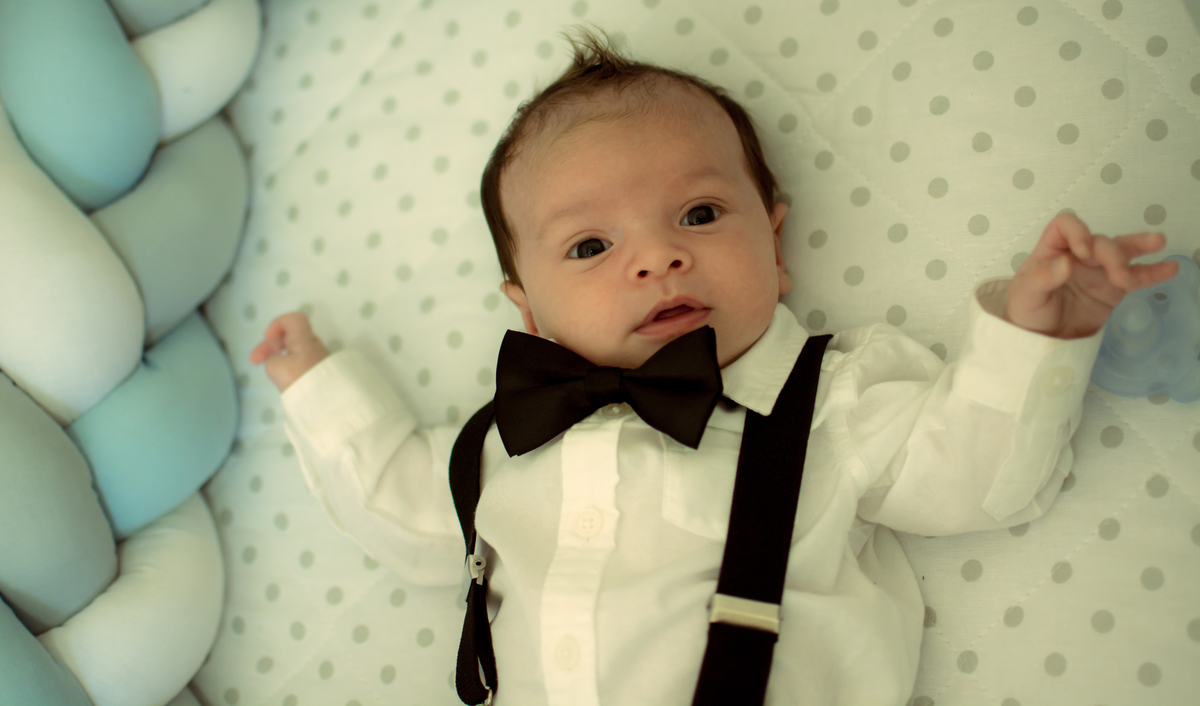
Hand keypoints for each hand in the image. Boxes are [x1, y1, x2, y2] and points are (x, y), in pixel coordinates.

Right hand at [249, 312, 330, 391]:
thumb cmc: (300, 381)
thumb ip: (272, 357)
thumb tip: (278, 360)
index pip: (294, 319)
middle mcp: (315, 347)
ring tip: (272, 374)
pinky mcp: (321, 375)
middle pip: (291, 336)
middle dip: (272, 346)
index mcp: (305, 340)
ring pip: (296, 352)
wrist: (327, 404)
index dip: (277, 324)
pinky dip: (291, 369)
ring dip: (280, 359)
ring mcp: (320, 361)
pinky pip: (302, 365)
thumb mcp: (275, 366)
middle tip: (255, 361)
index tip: (268, 338)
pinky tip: (286, 381)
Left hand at [1004, 214, 1179, 338]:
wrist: (1041, 339)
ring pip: (1121, 252)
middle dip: (1112, 255)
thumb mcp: (1025, 296)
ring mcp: (1098, 270)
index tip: (1083, 251)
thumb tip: (1065, 263)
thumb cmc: (1027, 311)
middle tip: (1118, 277)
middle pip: (1100, 241)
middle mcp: (1077, 255)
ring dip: (1138, 247)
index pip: (1065, 226)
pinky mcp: (1113, 288)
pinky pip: (1136, 276)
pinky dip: (1152, 272)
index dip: (1077, 232)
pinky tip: (1169, 268)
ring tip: (1158, 242)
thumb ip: (1040, 278)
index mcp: (1052, 250)